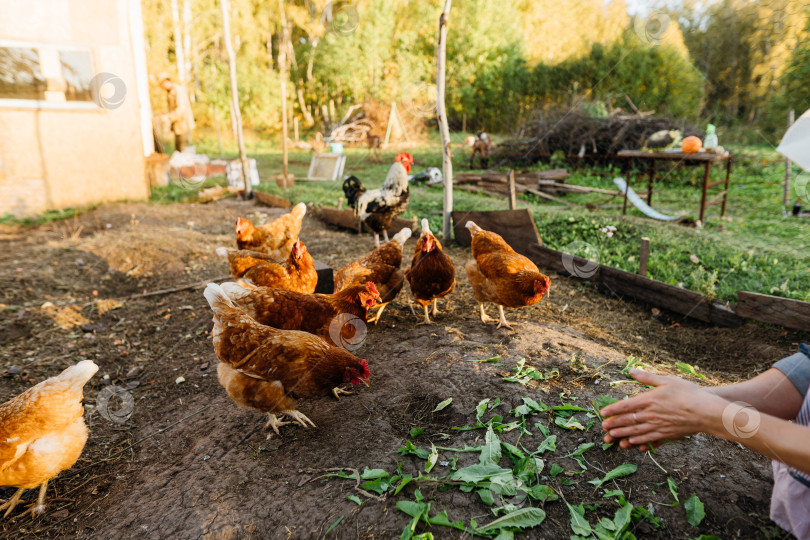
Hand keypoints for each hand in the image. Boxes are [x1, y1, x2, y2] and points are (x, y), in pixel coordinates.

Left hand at [600, 369, 725, 449]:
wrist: (707, 412)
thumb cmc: (688, 393)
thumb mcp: (667, 380)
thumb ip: (647, 377)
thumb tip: (631, 370)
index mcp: (649, 400)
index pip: (626, 405)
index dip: (613, 410)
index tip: (602, 413)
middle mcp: (651, 415)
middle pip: (628, 420)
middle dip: (614, 424)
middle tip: (603, 428)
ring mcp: (659, 426)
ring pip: (636, 432)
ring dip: (622, 434)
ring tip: (612, 437)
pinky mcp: (667, 435)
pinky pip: (650, 440)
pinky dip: (639, 442)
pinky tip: (632, 444)